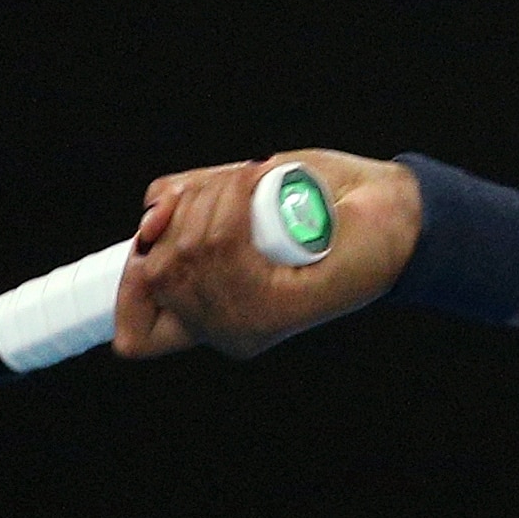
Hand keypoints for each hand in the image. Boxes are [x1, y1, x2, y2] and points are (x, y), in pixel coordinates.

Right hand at [113, 149, 418, 359]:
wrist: (391, 210)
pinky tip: (261, 183)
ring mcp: (251, 324)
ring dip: (213, 197)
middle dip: (179, 213)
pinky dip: (233, 200)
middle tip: (228, 187)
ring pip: (186, 253)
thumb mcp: (232, 195)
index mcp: (210, 315)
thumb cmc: (316, 202)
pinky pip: (222, 249)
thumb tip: (148, 218)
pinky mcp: (279, 307)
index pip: (135, 337)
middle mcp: (226, 330)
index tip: (152, 234)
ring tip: (254, 180)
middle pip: (153, 273)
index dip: (127, 284)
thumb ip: (183, 206)